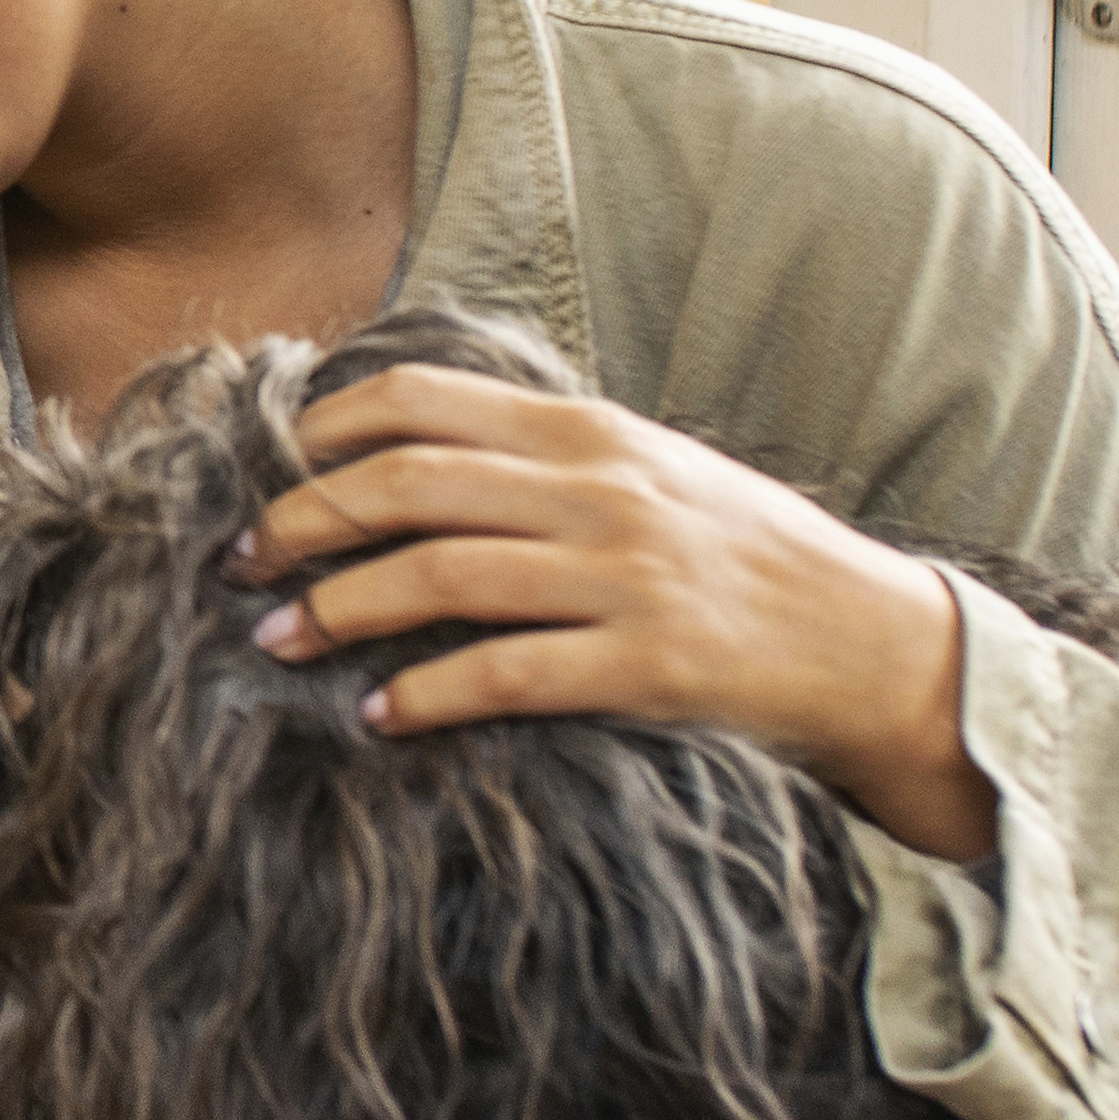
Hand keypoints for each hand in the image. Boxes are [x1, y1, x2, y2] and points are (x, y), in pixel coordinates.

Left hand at [231, 365, 988, 861]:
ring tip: (278, 642)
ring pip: (440, 575)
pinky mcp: (649, 664)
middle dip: (302, 522)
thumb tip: (410, 456)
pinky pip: (507, 675)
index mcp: (589, 432)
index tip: (260, 473)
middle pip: (407, 485)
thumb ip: (546, 459)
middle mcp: (600, 490)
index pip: (420, 401)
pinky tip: (380, 718)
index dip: (321, 432)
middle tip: (239, 564)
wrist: (878, 646)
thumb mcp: (652, 474)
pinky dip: (428, 696)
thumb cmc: (747, 561)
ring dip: (339, 610)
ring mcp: (625, 576)